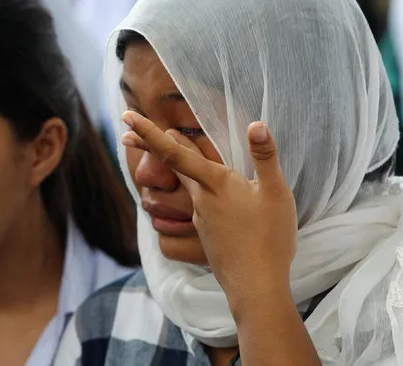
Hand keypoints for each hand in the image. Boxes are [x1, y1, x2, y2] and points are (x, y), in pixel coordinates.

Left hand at [122, 111, 297, 314]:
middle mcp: (200, 199)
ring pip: (187, 188)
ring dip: (180, 172)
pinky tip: (222, 203)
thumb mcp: (276, 193)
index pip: (174, 153)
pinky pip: (201, 207)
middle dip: (150, 149)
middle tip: (126, 137)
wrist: (255, 286)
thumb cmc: (268, 238)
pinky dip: (202, 195)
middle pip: (172, 167)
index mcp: (215, 183)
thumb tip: (257, 124)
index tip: (126, 117)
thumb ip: (265, 157)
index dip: (148, 133)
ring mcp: (200, 219)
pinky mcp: (205, 235)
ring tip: (185, 159)